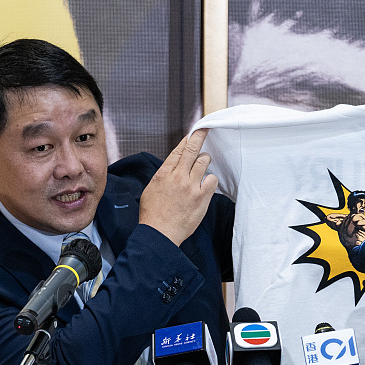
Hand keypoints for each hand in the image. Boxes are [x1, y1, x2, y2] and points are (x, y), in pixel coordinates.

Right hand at [139, 128, 217, 245]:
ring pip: (204, 162)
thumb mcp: (152, 188)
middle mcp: (178, 176)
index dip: (188, 139)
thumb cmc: (153, 214)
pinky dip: (210, 179)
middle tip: (206, 130)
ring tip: (202, 166)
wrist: (159, 234)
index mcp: (164, 173)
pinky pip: (212, 180)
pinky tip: (206, 184)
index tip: (194, 132)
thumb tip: (173, 166)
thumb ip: (164, 175)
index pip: (179, 150)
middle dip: (200, 136)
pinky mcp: (201, 198)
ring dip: (205, 160)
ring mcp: (191, 186)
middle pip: (192, 149)